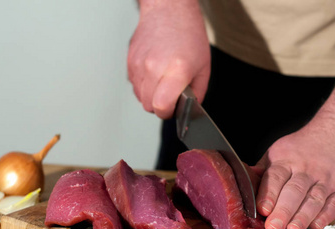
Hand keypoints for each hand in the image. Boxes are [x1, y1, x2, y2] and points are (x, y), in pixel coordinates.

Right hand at [128, 0, 210, 118]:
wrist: (169, 10)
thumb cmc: (188, 34)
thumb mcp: (204, 67)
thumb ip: (198, 93)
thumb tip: (190, 110)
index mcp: (176, 70)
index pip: (161, 106)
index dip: (168, 112)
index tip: (173, 108)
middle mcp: (154, 67)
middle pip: (149, 106)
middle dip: (160, 106)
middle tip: (170, 96)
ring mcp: (139, 64)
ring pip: (140, 97)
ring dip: (151, 96)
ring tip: (163, 82)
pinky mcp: (130, 61)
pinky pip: (135, 85)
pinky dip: (144, 85)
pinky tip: (154, 73)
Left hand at [253, 125, 334, 228]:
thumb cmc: (303, 147)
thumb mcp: (279, 151)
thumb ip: (263, 171)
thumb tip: (242, 186)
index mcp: (286, 159)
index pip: (276, 177)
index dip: (268, 194)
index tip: (262, 209)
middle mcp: (307, 169)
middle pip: (294, 191)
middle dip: (283, 211)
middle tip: (273, 228)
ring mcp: (327, 178)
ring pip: (314, 199)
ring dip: (303, 216)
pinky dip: (326, 215)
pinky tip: (316, 225)